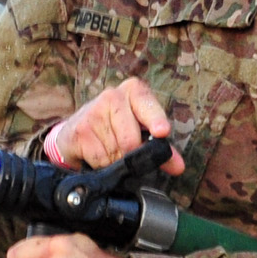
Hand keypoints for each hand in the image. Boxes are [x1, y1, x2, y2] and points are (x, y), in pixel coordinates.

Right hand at [47, 78, 184, 171]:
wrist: (78, 131)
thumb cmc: (116, 128)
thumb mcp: (140, 131)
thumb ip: (160, 148)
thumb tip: (178, 166)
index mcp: (134, 90)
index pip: (147, 105)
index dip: (155, 120)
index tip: (162, 131)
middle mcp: (112, 95)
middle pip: (131, 139)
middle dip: (131, 154)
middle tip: (125, 151)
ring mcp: (93, 111)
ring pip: (115, 151)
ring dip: (115, 159)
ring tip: (108, 149)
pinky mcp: (80, 129)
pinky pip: (100, 157)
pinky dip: (101, 163)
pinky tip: (96, 153)